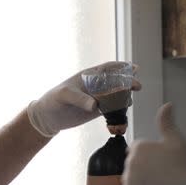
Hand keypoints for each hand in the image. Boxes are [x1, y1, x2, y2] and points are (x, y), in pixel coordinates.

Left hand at [27, 62, 141, 137]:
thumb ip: (79, 98)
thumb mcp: (64, 96)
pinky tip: (123, 117)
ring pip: (117, 96)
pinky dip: (119, 113)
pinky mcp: (97, 111)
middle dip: (128, 83)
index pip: (108, 68)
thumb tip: (95, 105)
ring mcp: (98, 98)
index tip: (134, 68)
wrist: (48, 116)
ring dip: (125, 98)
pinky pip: (112, 111)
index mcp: (89, 76)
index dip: (122, 67)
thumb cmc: (53, 100)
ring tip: (129, 103)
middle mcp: (95, 86)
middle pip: (116, 82)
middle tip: (137, 87)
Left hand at [122, 103, 185, 184]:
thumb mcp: (176, 141)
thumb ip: (166, 122)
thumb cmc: (183, 166)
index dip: (151, 157)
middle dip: (143, 169)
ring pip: (130, 178)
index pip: (138, 150)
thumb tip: (167, 104)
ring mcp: (127, 178)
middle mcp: (129, 160)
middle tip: (162, 176)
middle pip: (133, 164)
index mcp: (139, 147)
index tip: (163, 164)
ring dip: (139, 182)